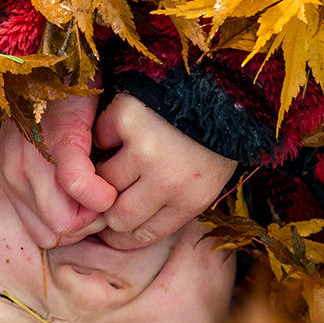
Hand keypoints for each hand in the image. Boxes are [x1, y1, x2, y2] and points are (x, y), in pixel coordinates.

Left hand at [0, 94, 118, 247]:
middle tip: (104, 196)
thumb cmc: (59, 103)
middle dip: (87, 224)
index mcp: (10, 179)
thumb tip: (82, 224)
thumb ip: (52, 186)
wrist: (58, 55)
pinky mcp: (56, 141)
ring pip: (66, 223)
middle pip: (55, 235)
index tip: (93, 206)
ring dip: (96, 212)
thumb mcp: (41, 150)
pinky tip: (110, 182)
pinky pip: (75, 187)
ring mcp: (28, 160)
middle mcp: (11, 175)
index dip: (75, 228)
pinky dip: (98, 193)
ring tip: (108, 185)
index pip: (44, 236)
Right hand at [92, 93, 236, 248]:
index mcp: (190, 200)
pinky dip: (107, 133)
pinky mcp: (127, 120)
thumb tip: (122, 227)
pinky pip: (100, 138)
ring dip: (106, 168)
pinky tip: (124, 129)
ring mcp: (145, 149)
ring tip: (120, 155)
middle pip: (117, 215)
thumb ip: (172, 204)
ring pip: (103, 179)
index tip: (112, 229)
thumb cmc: (213, 138)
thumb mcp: (205, 180)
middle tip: (107, 193)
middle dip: (109, 206)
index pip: (141, 234)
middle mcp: (167, 180)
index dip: (122, 235)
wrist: (223, 87)